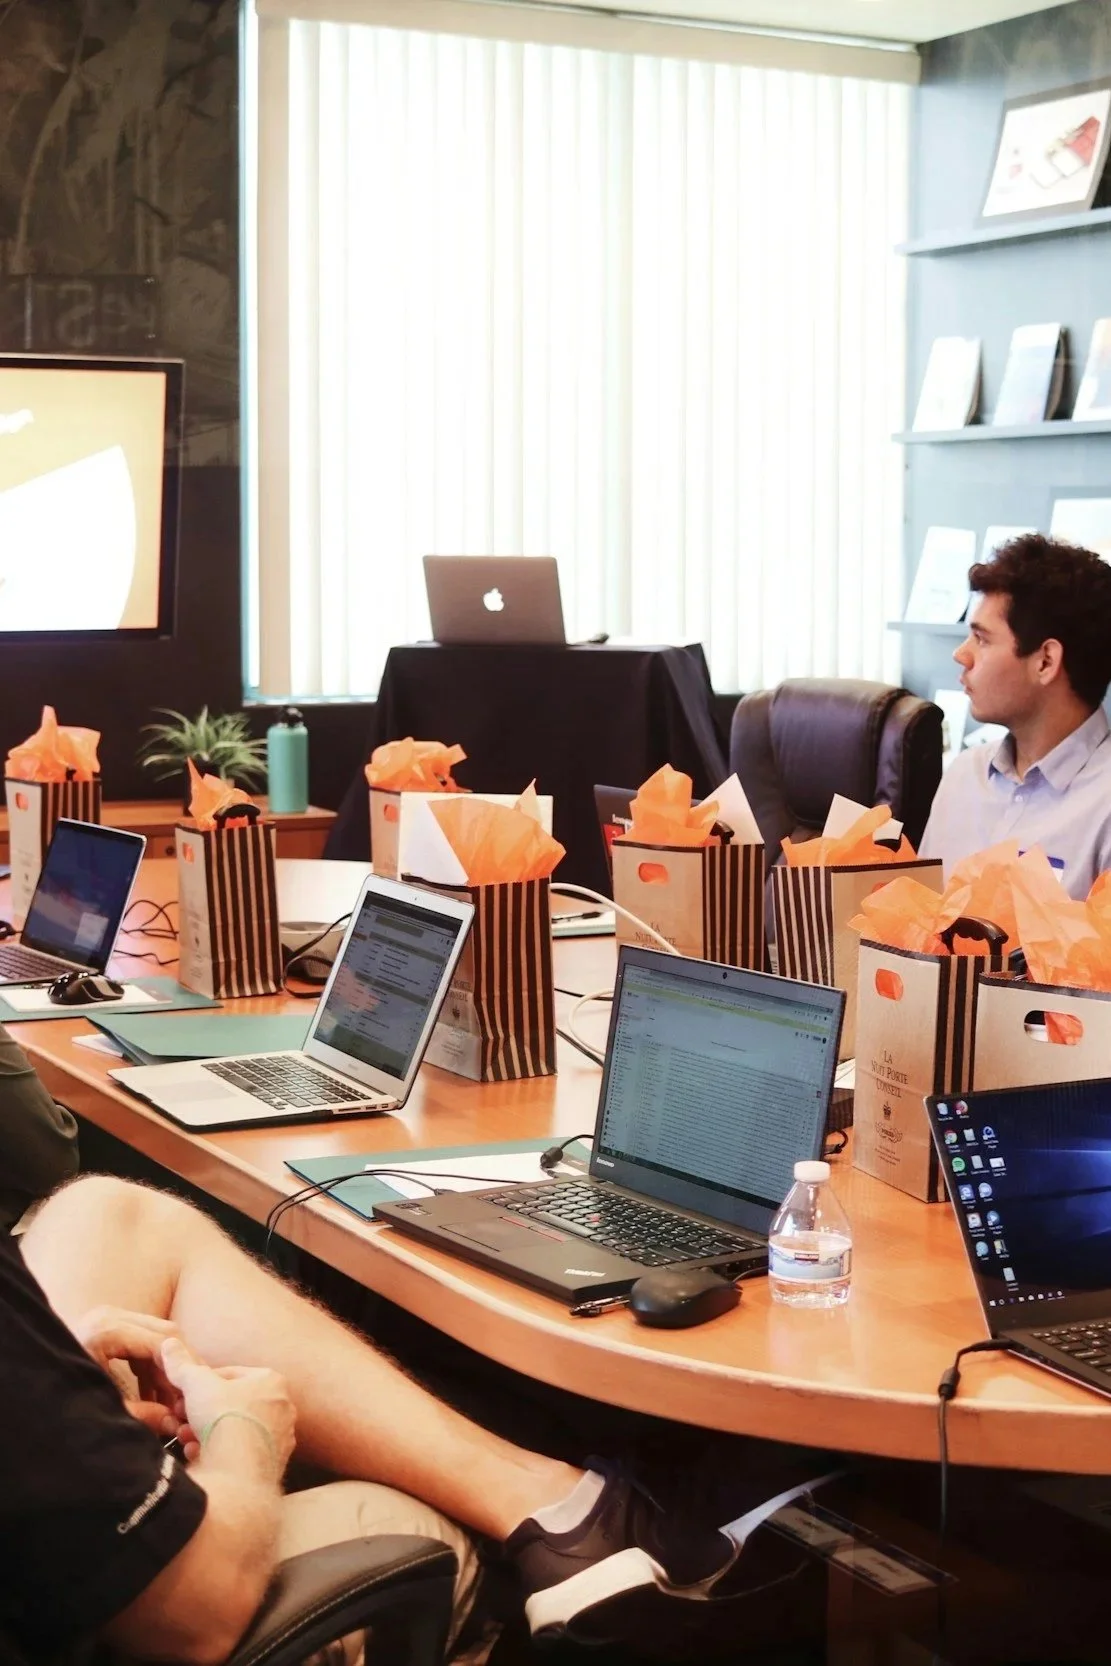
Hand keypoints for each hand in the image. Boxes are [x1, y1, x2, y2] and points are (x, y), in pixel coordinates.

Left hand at [73, 1305, 184, 1435]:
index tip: (192, 1396)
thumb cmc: (60, 1397)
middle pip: (165, 1333)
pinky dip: (150, 1365)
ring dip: (166, 1367)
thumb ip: (139, 1415)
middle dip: (179, 1367)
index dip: (181, 1371)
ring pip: (157, 1336)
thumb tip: (172, 1423)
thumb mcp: (102, 1407)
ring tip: (171, 1402)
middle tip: (190, 1396)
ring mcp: (108, 1317)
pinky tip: (152, 1395)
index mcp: (106, 1331)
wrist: (26, 1386)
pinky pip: (141, 1340)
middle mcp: (110, 1315)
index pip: (162, 1343)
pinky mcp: (106, 1325)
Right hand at [161, 1338, 295, 1477]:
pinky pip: (239, 1456)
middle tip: (181, 1418)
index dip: (202, 1384)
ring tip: (186, 1438)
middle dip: (202, 1412)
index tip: (184, 1395)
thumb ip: (183, 1365)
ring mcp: (279, 1439)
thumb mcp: (197, 1384)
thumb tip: (169, 1345)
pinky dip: (217, 1454)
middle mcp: (282, 1409)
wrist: (238, 1473)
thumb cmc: (225, 1418)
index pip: (231, 1375)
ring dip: (206, 1434)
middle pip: (232, 1405)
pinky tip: (199, 1456)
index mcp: (272, 1382)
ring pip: (234, 1431)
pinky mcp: (271, 1466)